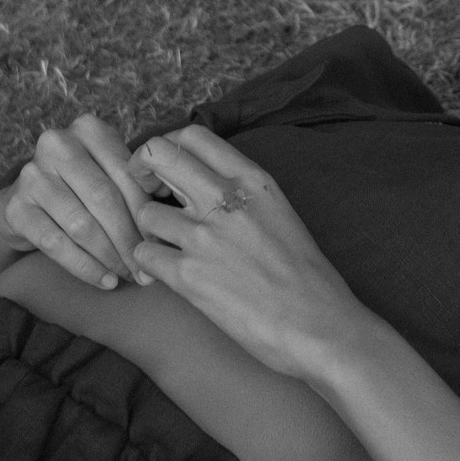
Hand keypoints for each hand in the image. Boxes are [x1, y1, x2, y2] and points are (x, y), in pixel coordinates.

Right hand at [0, 116, 159, 288]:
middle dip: (129, 239)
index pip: (127, 176)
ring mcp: (32, 174)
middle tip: (147, 270)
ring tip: (129, 276)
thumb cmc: (80, 190)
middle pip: (105, 199)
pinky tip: (104, 280)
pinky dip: (84, 266)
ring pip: (82, 224)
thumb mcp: (108, 175)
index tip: (162, 244)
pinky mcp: (15, 207)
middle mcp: (57, 144)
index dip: (146, 214)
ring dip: (110, 256)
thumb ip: (138, 189)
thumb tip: (169, 228)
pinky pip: (56, 243)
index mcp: (89, 129)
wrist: (22, 203)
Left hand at [128, 125, 366, 380]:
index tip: (166, 169)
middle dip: (140, 170)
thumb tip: (203, 182)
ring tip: (164, 244)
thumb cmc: (305, 276)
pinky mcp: (188, 277)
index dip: (168, 147)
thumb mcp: (279, 212)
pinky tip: (166, 273)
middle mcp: (225, 200)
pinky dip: (148, 263)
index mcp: (251, 180)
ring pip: (144, 211)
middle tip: (146, 192)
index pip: (192, 135)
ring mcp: (204, 237)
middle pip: (157, 156)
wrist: (319, 325)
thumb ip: (242, 192)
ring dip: (148, 228)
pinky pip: (143, 254)